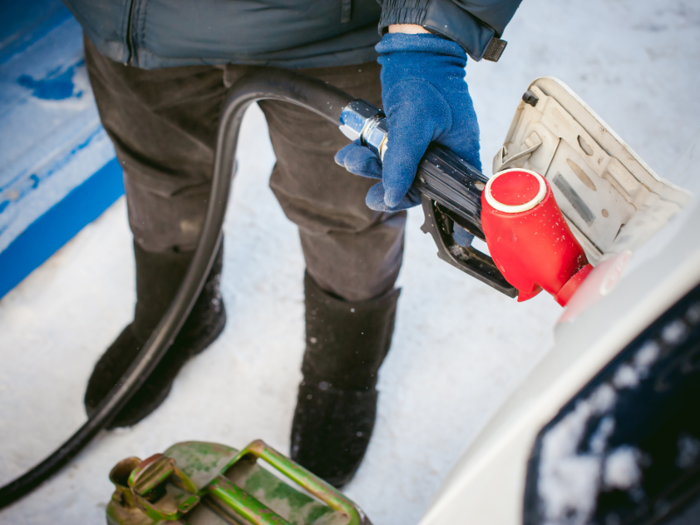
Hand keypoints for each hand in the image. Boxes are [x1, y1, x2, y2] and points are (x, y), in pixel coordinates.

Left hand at [335, 31, 481, 211]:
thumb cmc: (424, 81)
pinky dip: (368, 155)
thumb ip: (402, 162)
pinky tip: (351, 151)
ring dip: (370, 169)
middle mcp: (443, 156)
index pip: (453, 196)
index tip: (456, 243)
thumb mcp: (413, 125)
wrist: (412, 52)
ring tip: (351, 159)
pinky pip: (386, 156)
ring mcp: (425, 147)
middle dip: (388, 189)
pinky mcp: (407, 138)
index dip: (449, 217)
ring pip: (396, 173)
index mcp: (459, 155)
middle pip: (416, 188)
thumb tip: (393, 196)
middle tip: (371, 196)